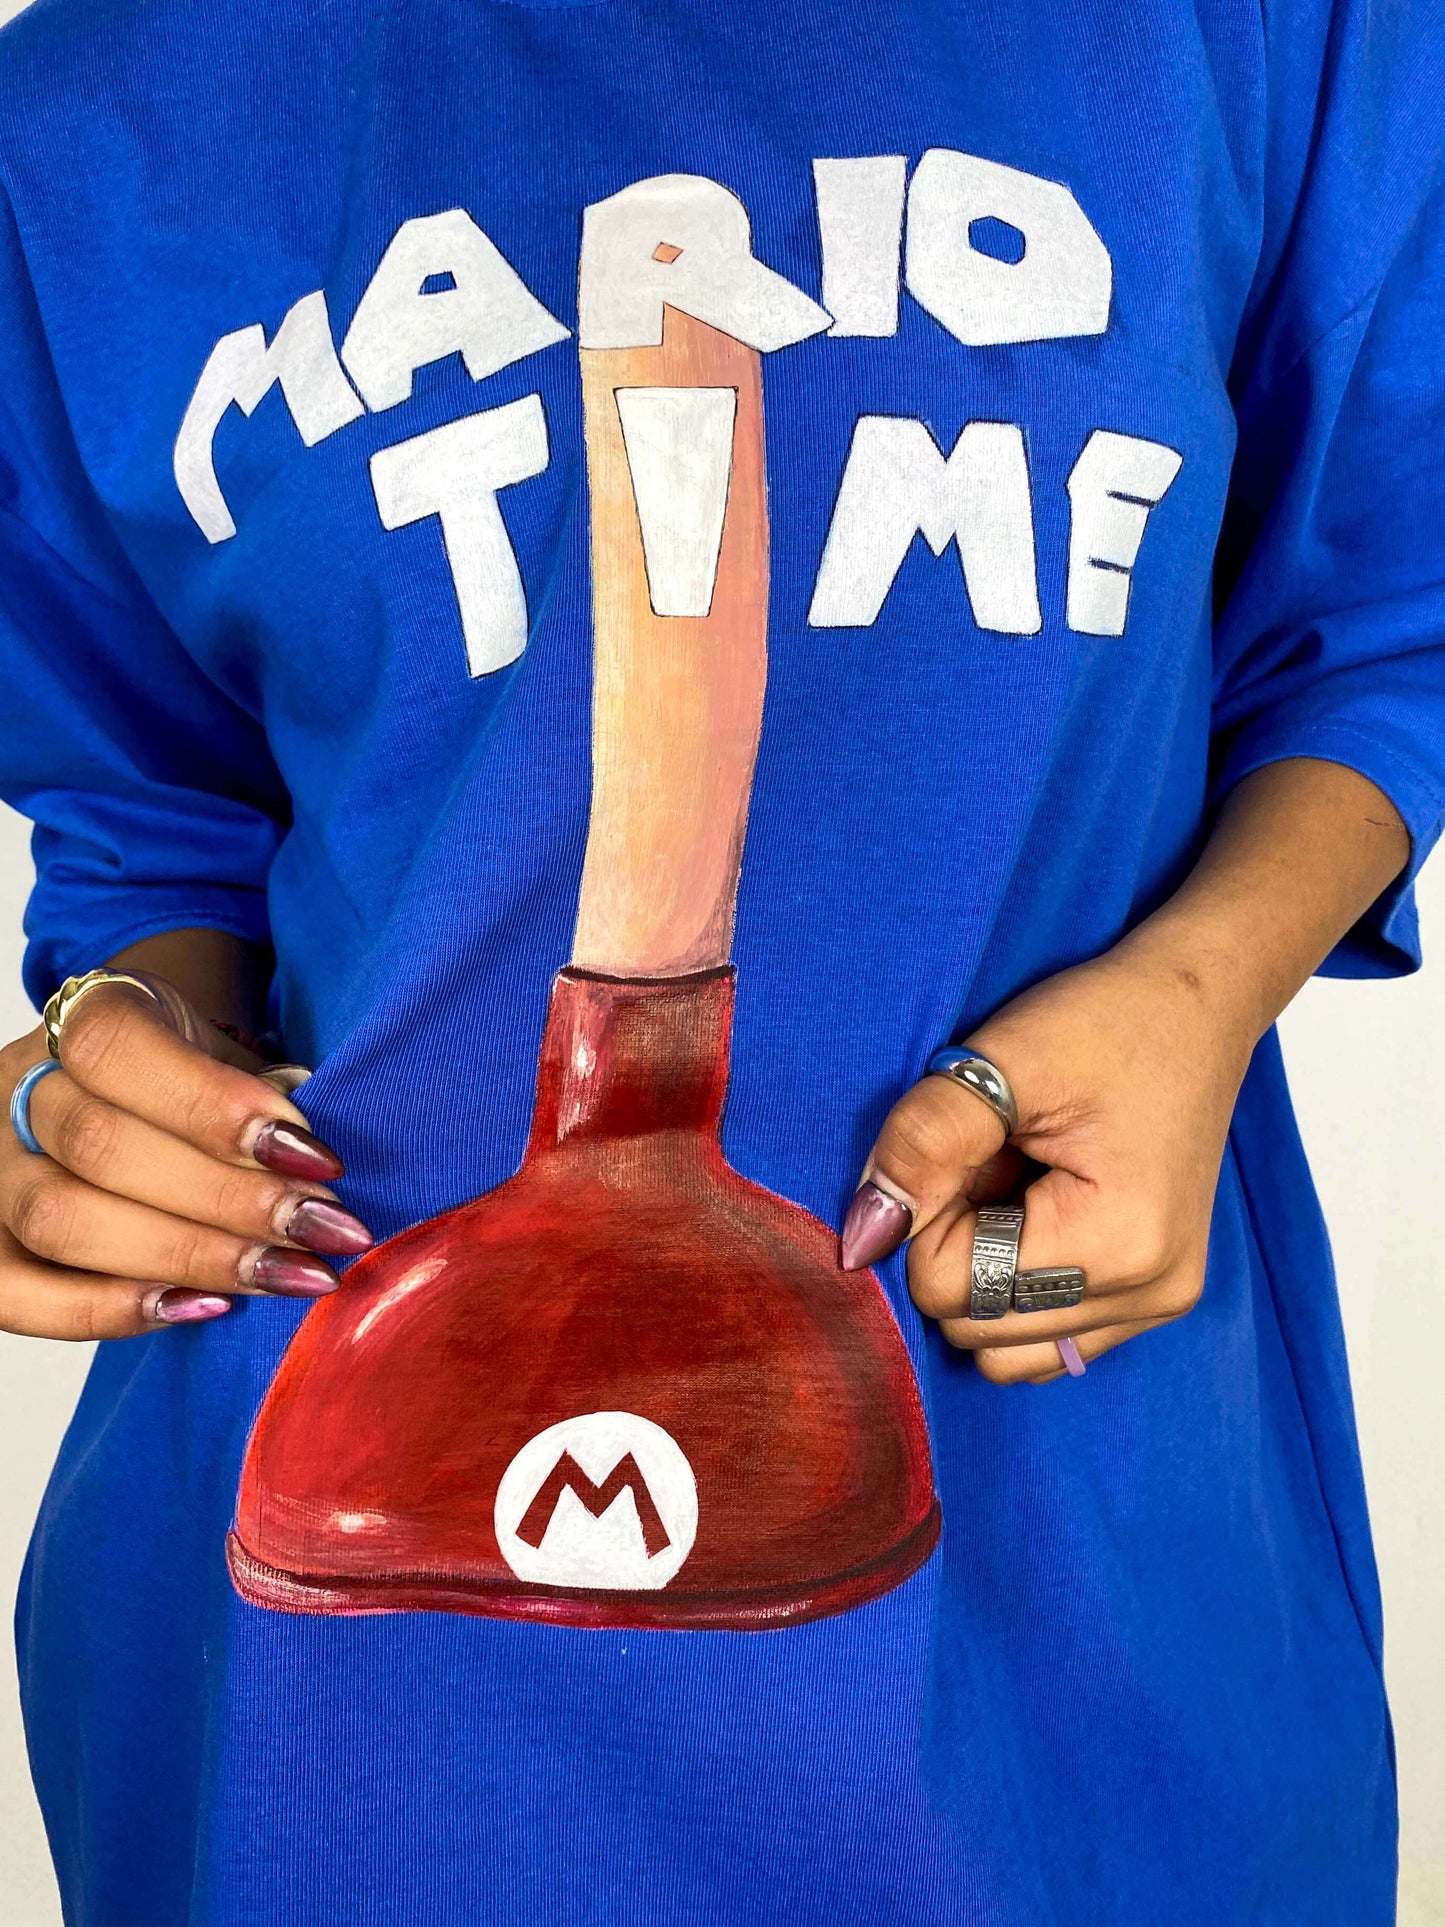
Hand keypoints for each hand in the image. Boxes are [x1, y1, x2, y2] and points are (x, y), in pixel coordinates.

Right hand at [0, 974, 371, 1339]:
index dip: (218, 1109)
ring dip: (188, 1259)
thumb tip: (308, 1165)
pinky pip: (16, 1295)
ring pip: (59, 1222)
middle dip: (229, 1201)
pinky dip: (109, 1312)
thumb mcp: (227, 1051)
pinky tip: (204, 1309)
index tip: (316, 1157)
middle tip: (323, 1231)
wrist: (129, 1090)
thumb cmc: (189, 1073)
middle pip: (101, 1148)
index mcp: (85, 1014)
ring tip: (286, 1274)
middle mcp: (19, 1087)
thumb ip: (259, 1094)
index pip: (121, 1051)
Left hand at [842, 932, 1258, 1383]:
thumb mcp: (1001, 1061)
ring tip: (1017, 1188)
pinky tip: (1042, 1216)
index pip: (949, 1289)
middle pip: (971, 1329)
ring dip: (981, 1274)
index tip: (971, 1148)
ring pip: (1001, 1352)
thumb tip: (862, 1238)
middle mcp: (1148, 1296)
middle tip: (994, 1161)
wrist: (1195, 1007)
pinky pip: (1044, 1344)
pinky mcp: (1152, 1303)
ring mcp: (1156, 1308)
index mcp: (1118, 1244)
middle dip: (955, 1245)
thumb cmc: (1106, 1022)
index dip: (930, 1213)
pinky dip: (1016, 1290)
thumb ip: (921, 1144)